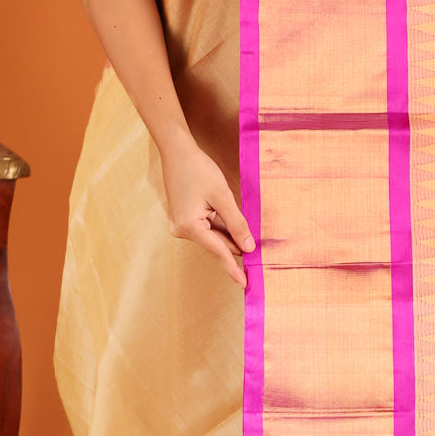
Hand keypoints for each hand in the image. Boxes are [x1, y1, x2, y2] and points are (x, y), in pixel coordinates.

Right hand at [159, 138, 254, 287]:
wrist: (177, 151)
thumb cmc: (198, 170)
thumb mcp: (222, 196)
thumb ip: (236, 223)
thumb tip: (247, 247)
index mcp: (189, 227)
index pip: (218, 252)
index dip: (233, 268)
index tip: (245, 284)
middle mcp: (182, 230)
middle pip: (216, 243)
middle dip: (235, 244)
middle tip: (258, 248)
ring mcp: (181, 224)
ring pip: (213, 235)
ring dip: (228, 231)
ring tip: (239, 220)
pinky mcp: (184, 218)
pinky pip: (206, 227)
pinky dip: (220, 224)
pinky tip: (228, 214)